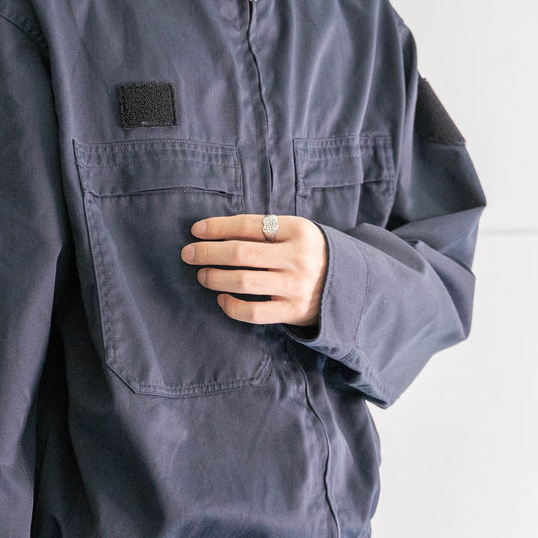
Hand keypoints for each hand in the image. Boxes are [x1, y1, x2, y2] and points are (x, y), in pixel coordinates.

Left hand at [181, 214, 326, 327]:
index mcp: (298, 230)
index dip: (217, 227)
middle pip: (240, 253)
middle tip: (188, 254)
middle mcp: (298, 257)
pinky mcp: (293, 311)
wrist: (349, 283)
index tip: (196, 230)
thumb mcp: (296, 232)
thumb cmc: (310, 253)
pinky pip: (254, 312)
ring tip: (202, 275)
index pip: (248, 225)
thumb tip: (214, 232)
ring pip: (243, 281)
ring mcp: (296, 286)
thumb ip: (264, 230)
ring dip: (215, 277)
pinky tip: (221, 299)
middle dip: (208, 252)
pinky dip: (232, 306)